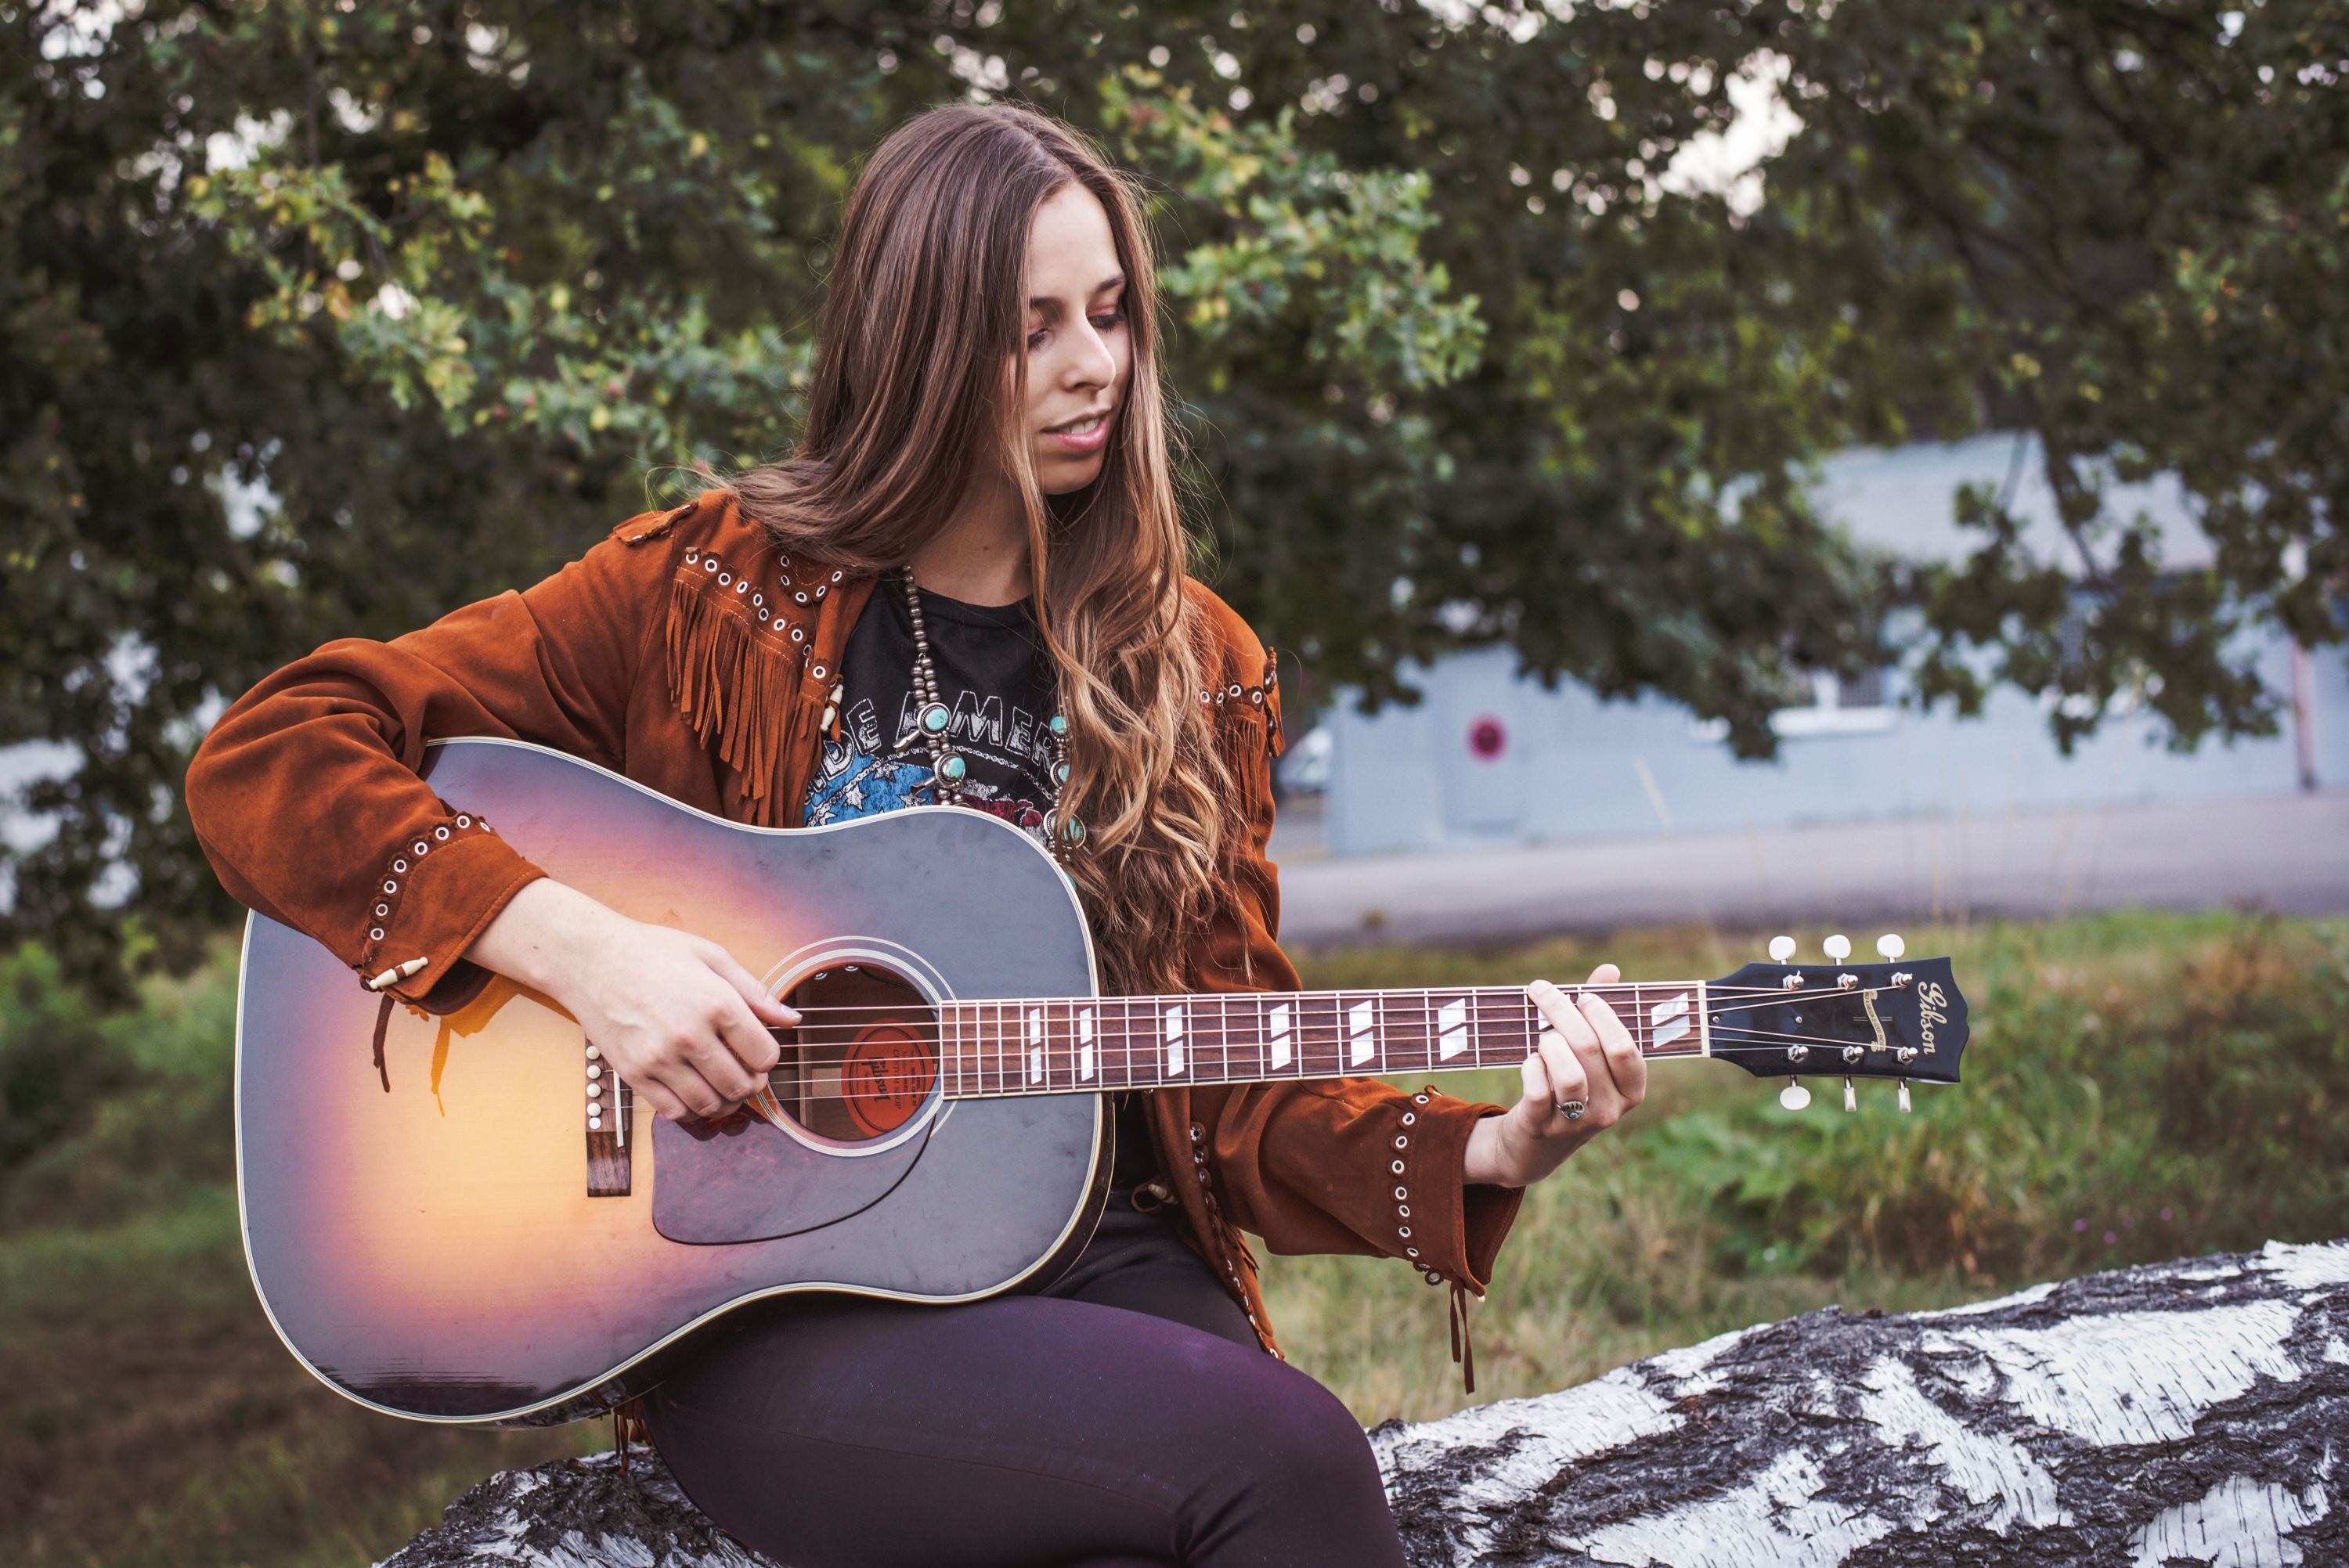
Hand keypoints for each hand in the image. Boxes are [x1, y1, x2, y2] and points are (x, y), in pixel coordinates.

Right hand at [469, 878, 798, 1121]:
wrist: (590, 958)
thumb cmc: (654, 951)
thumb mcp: (712, 957)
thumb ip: (756, 992)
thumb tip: (792, 1020)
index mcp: (717, 1003)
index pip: (765, 1056)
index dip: (768, 1058)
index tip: (758, 1051)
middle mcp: (690, 1035)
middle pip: (741, 1085)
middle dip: (751, 1083)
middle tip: (744, 1072)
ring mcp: (659, 1058)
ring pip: (710, 1104)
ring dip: (724, 1101)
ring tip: (721, 1084)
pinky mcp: (634, 1074)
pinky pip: (675, 1112)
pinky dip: (692, 1109)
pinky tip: (693, 1091)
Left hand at [1461, 963, 1647, 1186]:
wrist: (1535, 1145)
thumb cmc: (1567, 1086)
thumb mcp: (1590, 1056)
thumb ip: (1601, 1014)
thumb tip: (1610, 969)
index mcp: (1631, 1090)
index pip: (1624, 1046)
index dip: (1602, 1014)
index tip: (1581, 994)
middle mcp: (1610, 1110)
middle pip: (1589, 1049)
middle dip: (1561, 1011)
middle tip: (1541, 991)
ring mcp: (1577, 1124)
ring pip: (1568, 1073)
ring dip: (1548, 1043)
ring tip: (1541, 1038)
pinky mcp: (1543, 1128)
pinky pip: (1538, 1089)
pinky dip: (1531, 1067)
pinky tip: (1531, 1062)